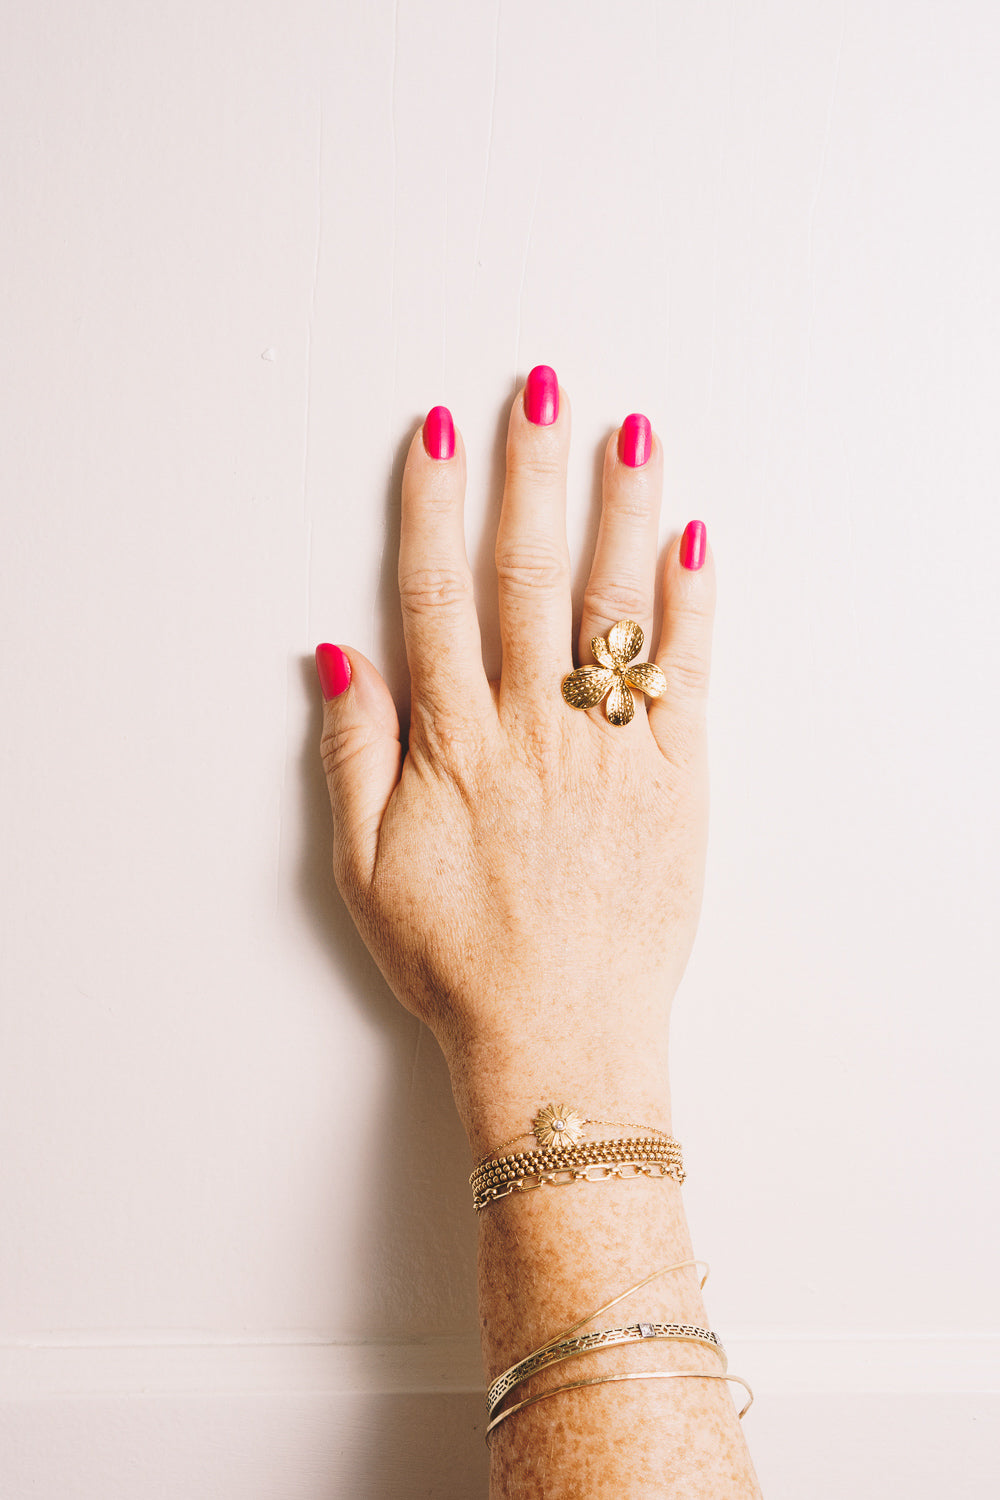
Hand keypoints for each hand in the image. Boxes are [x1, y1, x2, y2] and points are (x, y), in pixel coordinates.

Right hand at [316, 369, 713, 1152]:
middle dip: (533, 472)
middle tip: (541, 389)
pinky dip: (694, 608)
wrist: (559, 1037)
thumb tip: (337, 656)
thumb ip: (353, 753)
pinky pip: (688, 676)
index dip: (432, 505)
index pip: (435, 593)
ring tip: (631, 432)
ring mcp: (610, 748)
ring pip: (614, 604)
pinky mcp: (676, 779)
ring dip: (622, 511)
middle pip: (529, 572)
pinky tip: (696, 544)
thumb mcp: (364, 868)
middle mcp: (532, 725)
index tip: (439, 435)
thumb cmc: (458, 959)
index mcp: (455, 741)